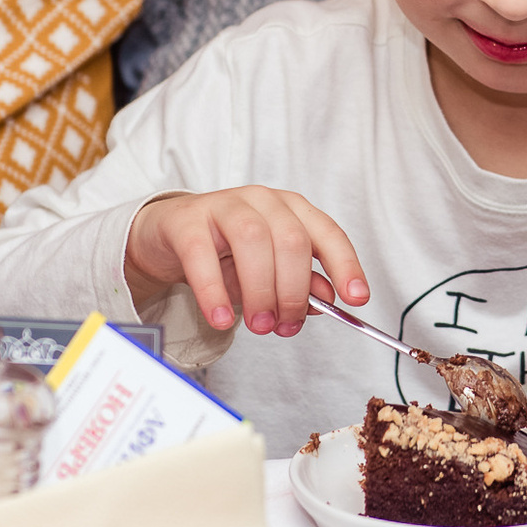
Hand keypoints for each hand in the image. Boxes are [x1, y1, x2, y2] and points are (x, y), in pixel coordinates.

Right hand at [122, 188, 368, 337]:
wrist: (170, 237)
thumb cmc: (226, 253)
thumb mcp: (269, 270)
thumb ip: (300, 284)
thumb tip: (327, 301)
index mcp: (291, 209)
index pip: (327, 233)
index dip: (346, 265)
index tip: (357, 299)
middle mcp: (262, 200)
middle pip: (291, 240)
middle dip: (293, 291)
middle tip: (285, 326)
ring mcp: (223, 205)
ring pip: (253, 240)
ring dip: (261, 291)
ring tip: (259, 326)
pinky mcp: (187, 220)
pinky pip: (202, 254)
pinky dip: (214, 290)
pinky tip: (221, 317)